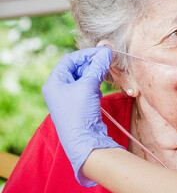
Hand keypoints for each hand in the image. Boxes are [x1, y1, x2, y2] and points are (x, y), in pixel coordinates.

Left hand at [42, 47, 122, 186]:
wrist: (83, 140)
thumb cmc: (79, 112)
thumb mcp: (88, 86)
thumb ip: (98, 67)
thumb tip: (107, 51)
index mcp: (54, 82)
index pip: (69, 60)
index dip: (86, 54)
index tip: (103, 52)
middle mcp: (58, 88)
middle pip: (76, 68)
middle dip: (91, 63)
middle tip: (107, 60)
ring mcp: (68, 97)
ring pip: (82, 77)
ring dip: (94, 73)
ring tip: (105, 72)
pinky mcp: (78, 104)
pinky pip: (86, 88)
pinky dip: (94, 84)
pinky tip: (100, 89)